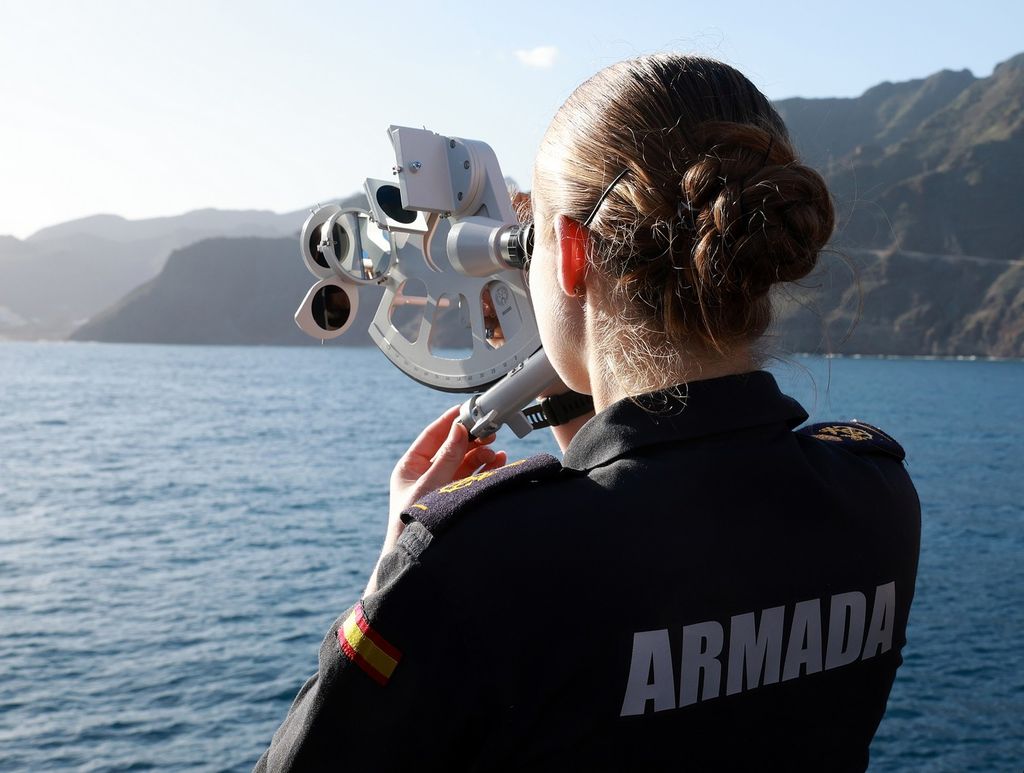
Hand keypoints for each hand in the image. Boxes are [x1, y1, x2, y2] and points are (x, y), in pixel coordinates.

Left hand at [384, 405, 506, 553]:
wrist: (419, 557)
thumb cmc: (413, 523)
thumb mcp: (429, 484)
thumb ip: (446, 457)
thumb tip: (458, 429)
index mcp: (410, 467)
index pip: (432, 436)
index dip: (449, 421)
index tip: (466, 409)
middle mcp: (426, 474)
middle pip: (452, 446)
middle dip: (471, 438)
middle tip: (489, 429)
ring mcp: (443, 485)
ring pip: (465, 461)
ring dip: (481, 453)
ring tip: (494, 451)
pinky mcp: (456, 496)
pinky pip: (473, 476)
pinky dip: (486, 468)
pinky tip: (498, 462)